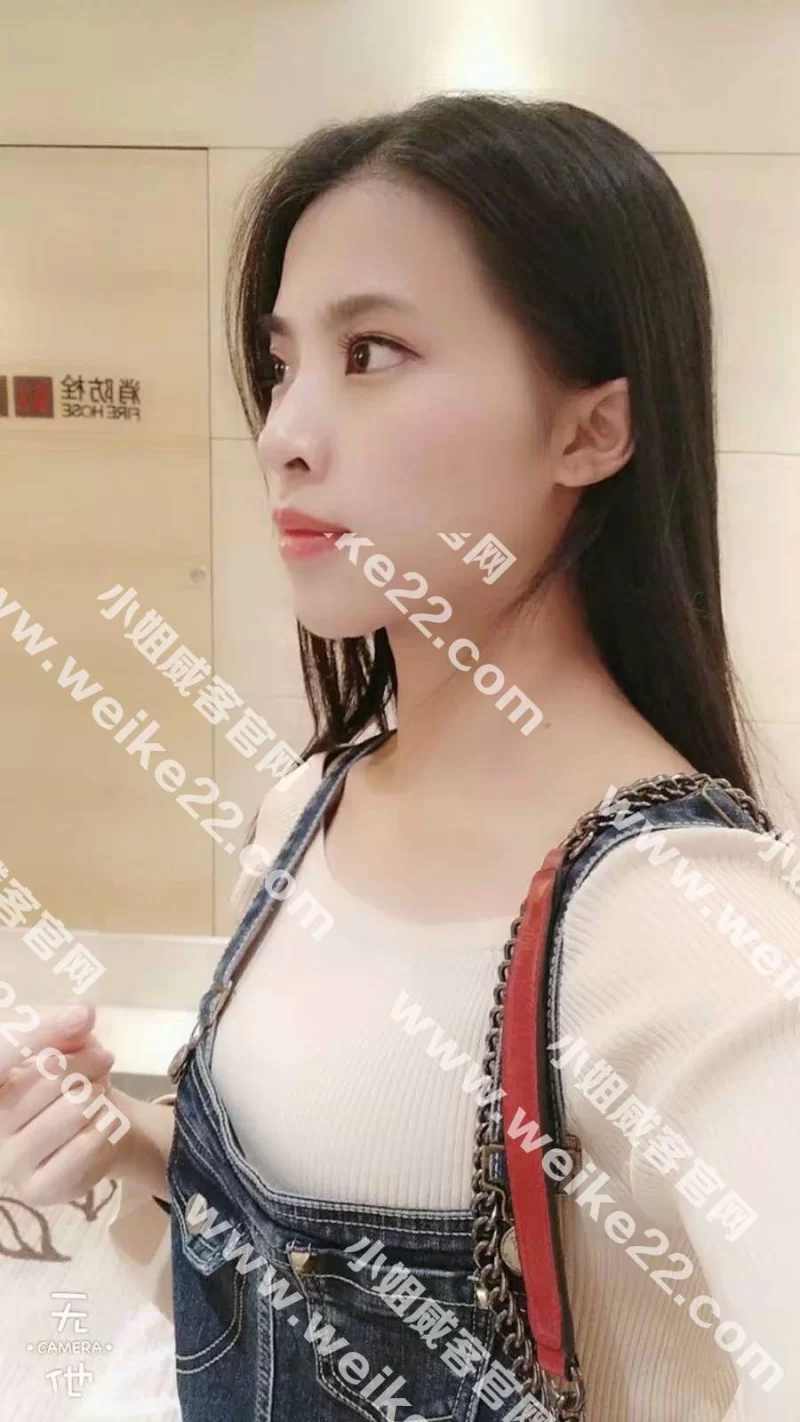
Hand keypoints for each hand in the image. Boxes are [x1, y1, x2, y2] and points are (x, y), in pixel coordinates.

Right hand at [0, 1002, 127, 1205]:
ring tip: (99, 1092)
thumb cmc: (65, 1083)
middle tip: (102, 1059)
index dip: (40, 1032)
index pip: (3, 1054)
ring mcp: (8, 1162)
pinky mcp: (35, 1190)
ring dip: (99, 1092)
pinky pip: (86, 1146)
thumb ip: (65, 1030)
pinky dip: (106, 1124)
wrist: (91, 1133)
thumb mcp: (63, 1047)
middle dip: (87, 1061)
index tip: (83, 1016)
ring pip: (74, 1108)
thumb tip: (82, 1014)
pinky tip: (103, 1120)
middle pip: (52, 1076)